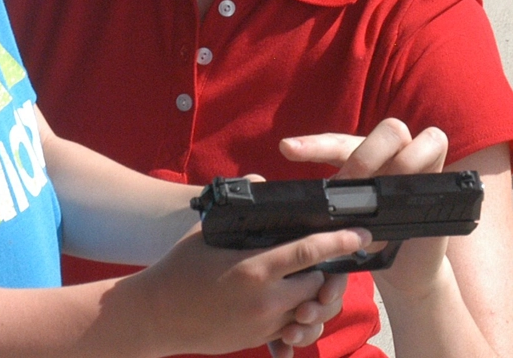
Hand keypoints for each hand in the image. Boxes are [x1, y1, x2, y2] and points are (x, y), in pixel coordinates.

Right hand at [128, 226, 369, 355]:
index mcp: (254, 268)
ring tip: (311, 279)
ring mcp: (264, 324)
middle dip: (326, 270)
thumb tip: (258, 178)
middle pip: (318, 284)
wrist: (158, 314)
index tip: (359, 234)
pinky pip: (292, 327)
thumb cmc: (180, 268)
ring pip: (309, 309)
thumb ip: (238, 207)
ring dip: (314, 294)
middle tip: (326, 255)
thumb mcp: (206, 231)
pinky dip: (297, 312)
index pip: (309, 252)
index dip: (338, 241)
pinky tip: (290, 298)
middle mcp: (266, 300)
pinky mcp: (259, 339)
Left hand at [279, 118, 451, 295]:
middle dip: (363, 158)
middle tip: (352, 186)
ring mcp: (413, 156)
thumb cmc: (372, 234)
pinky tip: (410, 189)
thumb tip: (306, 208)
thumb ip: (334, 208)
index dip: (312, 146)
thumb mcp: (349, 220)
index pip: (334, 144)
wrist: (408, 263)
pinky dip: (420, 162)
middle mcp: (385, 150)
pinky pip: (433, 143)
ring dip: (392, 163)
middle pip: (377, 128)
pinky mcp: (439, 170)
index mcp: (357, 156)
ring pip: (400, 132)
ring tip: (384, 194)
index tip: (285, 148)